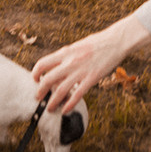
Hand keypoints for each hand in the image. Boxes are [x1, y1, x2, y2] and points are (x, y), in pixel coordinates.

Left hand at [31, 15, 150, 112]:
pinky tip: (65, 110)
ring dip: (52, 102)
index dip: (35, 73)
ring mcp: (80, 71)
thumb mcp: (77, 46)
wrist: (115, 41)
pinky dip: (69, 104)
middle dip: (40, 91)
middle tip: (38, 98)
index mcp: (65, 52)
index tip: (35, 80)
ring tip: (49, 109)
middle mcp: (70, 62)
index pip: (42, 63)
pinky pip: (77, 94)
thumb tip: (58, 66)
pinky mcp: (92, 78)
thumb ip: (67, 56)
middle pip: (48, 79)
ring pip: (60, 90)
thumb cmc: (97, 43)